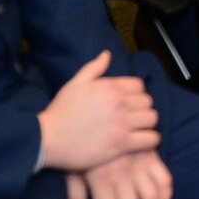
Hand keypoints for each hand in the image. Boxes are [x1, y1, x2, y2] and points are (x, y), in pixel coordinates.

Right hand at [38, 51, 158, 172]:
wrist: (46, 139)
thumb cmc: (59, 112)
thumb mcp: (74, 84)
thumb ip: (94, 68)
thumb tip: (107, 54)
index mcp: (110, 87)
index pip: (139, 86)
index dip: (136, 95)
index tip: (128, 105)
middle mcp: (119, 102)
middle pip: (148, 102)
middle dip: (142, 110)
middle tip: (134, 119)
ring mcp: (121, 123)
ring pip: (153, 119)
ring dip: (148, 125)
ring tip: (139, 131)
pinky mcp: (121, 144)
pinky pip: (150, 139)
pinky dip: (150, 140)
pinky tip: (139, 143)